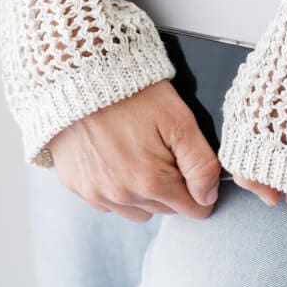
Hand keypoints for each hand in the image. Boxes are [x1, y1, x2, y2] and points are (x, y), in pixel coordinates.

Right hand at [48, 81, 220, 221]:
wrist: (80, 76)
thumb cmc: (132, 93)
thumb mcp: (179, 119)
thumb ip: (201, 163)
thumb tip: (208, 197)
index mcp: (152, 183)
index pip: (194, 209)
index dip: (198, 186)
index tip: (188, 162)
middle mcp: (123, 196)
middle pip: (166, 209)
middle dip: (172, 186)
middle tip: (161, 148)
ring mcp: (98, 194)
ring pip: (138, 210)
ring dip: (144, 192)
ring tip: (137, 152)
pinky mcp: (78, 187)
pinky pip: (108, 202)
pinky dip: (117, 187)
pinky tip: (114, 157)